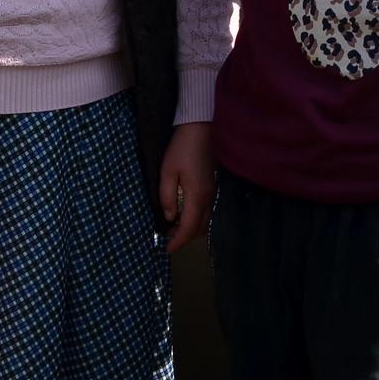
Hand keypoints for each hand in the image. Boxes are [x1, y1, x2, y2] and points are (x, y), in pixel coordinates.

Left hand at [158, 122, 214, 253]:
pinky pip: (205, 210)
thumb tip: (170, 217)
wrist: (200, 129)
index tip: (166, 250)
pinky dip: (195, 218)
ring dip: (190, 228)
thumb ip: (167, 197)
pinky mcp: (211, 186)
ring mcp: (212, 192)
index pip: (189, 227)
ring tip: (173, 228)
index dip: (178, 241)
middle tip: (167, 239)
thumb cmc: (181, 149)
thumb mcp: (167, 172)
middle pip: (199, 228)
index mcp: (197, 196)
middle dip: (184, 238)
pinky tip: (182, 213)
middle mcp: (208, 198)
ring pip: (204, 220)